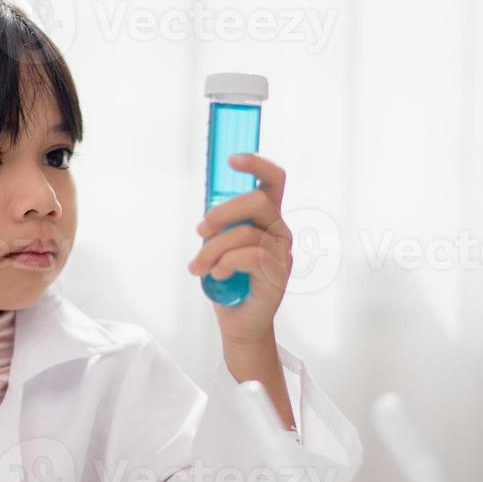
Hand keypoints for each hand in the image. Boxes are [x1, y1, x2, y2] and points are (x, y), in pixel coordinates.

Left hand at [186, 152, 292, 350]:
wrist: (238, 321)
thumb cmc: (228, 280)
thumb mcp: (217, 245)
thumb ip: (219, 226)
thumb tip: (206, 216)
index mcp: (266, 217)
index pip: (273, 180)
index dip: (256, 164)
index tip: (232, 160)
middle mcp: (279, 230)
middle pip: (258, 200)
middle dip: (222, 212)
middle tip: (200, 231)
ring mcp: (283, 251)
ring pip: (246, 233)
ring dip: (213, 250)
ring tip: (198, 267)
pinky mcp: (279, 273)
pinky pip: (248, 256)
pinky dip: (224, 264)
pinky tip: (217, 275)